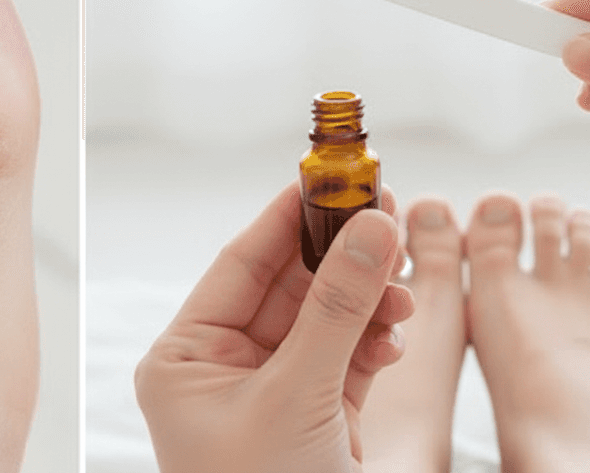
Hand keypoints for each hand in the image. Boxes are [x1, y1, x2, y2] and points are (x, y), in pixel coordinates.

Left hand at [135, 184, 413, 472]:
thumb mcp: (295, 396)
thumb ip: (335, 311)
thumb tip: (370, 228)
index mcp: (185, 358)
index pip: (240, 265)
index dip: (288, 217)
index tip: (332, 176)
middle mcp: (224, 368)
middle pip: (289, 285)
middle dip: (341, 254)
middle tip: (386, 210)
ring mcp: (272, 391)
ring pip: (326, 319)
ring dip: (368, 299)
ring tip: (403, 284)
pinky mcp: (317, 414)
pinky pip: (348, 356)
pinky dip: (376, 341)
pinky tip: (395, 334)